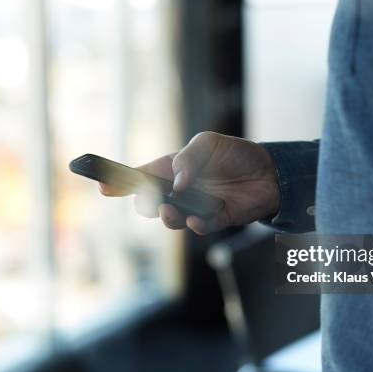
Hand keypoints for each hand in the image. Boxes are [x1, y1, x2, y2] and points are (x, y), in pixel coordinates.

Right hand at [99, 131, 279, 234]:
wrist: (270, 171)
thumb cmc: (235, 154)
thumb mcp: (209, 143)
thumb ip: (189, 159)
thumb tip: (177, 183)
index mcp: (173, 168)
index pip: (141, 176)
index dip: (120, 181)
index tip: (102, 185)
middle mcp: (180, 191)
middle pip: (149, 202)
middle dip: (143, 203)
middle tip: (147, 198)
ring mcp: (196, 207)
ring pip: (171, 219)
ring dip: (166, 216)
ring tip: (167, 209)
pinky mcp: (215, 220)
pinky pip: (200, 227)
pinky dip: (195, 225)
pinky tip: (195, 220)